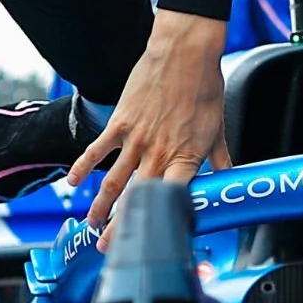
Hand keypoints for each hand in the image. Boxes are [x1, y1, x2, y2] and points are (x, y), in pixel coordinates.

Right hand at [79, 12, 229, 230]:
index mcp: (185, 157)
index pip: (172, 200)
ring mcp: (136, 139)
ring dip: (100, 207)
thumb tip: (229, 178)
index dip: (161, 223)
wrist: (184, 53)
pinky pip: (97, 150)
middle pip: (137, 199)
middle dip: (121, 227)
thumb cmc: (204, 88)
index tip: (153, 240)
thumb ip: (220, 159)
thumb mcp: (217, 128)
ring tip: (92, 226)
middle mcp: (158, 153)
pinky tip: (73, 184)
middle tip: (110, 248)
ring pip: (113, 181)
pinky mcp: (120, 123)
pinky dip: (83, 168)